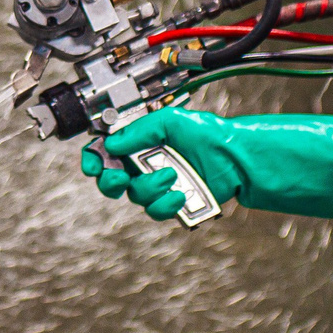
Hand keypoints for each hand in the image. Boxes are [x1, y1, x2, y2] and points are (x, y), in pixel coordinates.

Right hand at [80, 107, 332, 221]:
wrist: (239, 158)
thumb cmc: (212, 135)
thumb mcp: (172, 120)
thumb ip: (139, 129)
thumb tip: (112, 141)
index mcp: (141, 142)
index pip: (106, 152)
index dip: (94, 160)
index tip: (94, 163)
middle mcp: (147, 165)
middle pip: (111, 181)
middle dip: (110, 180)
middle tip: (120, 176)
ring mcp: (160, 186)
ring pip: (135, 197)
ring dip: (149, 187)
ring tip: (172, 175)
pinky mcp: (175, 204)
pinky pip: (157, 212)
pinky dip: (165, 204)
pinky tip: (180, 194)